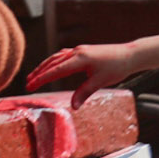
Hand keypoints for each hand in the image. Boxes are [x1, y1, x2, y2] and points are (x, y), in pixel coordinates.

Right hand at [24, 43, 140, 105]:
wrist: (130, 55)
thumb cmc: (117, 68)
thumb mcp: (100, 82)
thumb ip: (84, 93)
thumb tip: (73, 107)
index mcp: (80, 59)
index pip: (56, 70)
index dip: (42, 78)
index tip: (30, 86)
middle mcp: (77, 52)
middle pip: (52, 62)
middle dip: (39, 73)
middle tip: (28, 84)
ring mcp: (79, 50)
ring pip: (56, 57)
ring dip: (45, 66)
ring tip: (34, 76)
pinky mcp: (83, 51)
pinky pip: (63, 55)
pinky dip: (54, 62)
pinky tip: (51, 67)